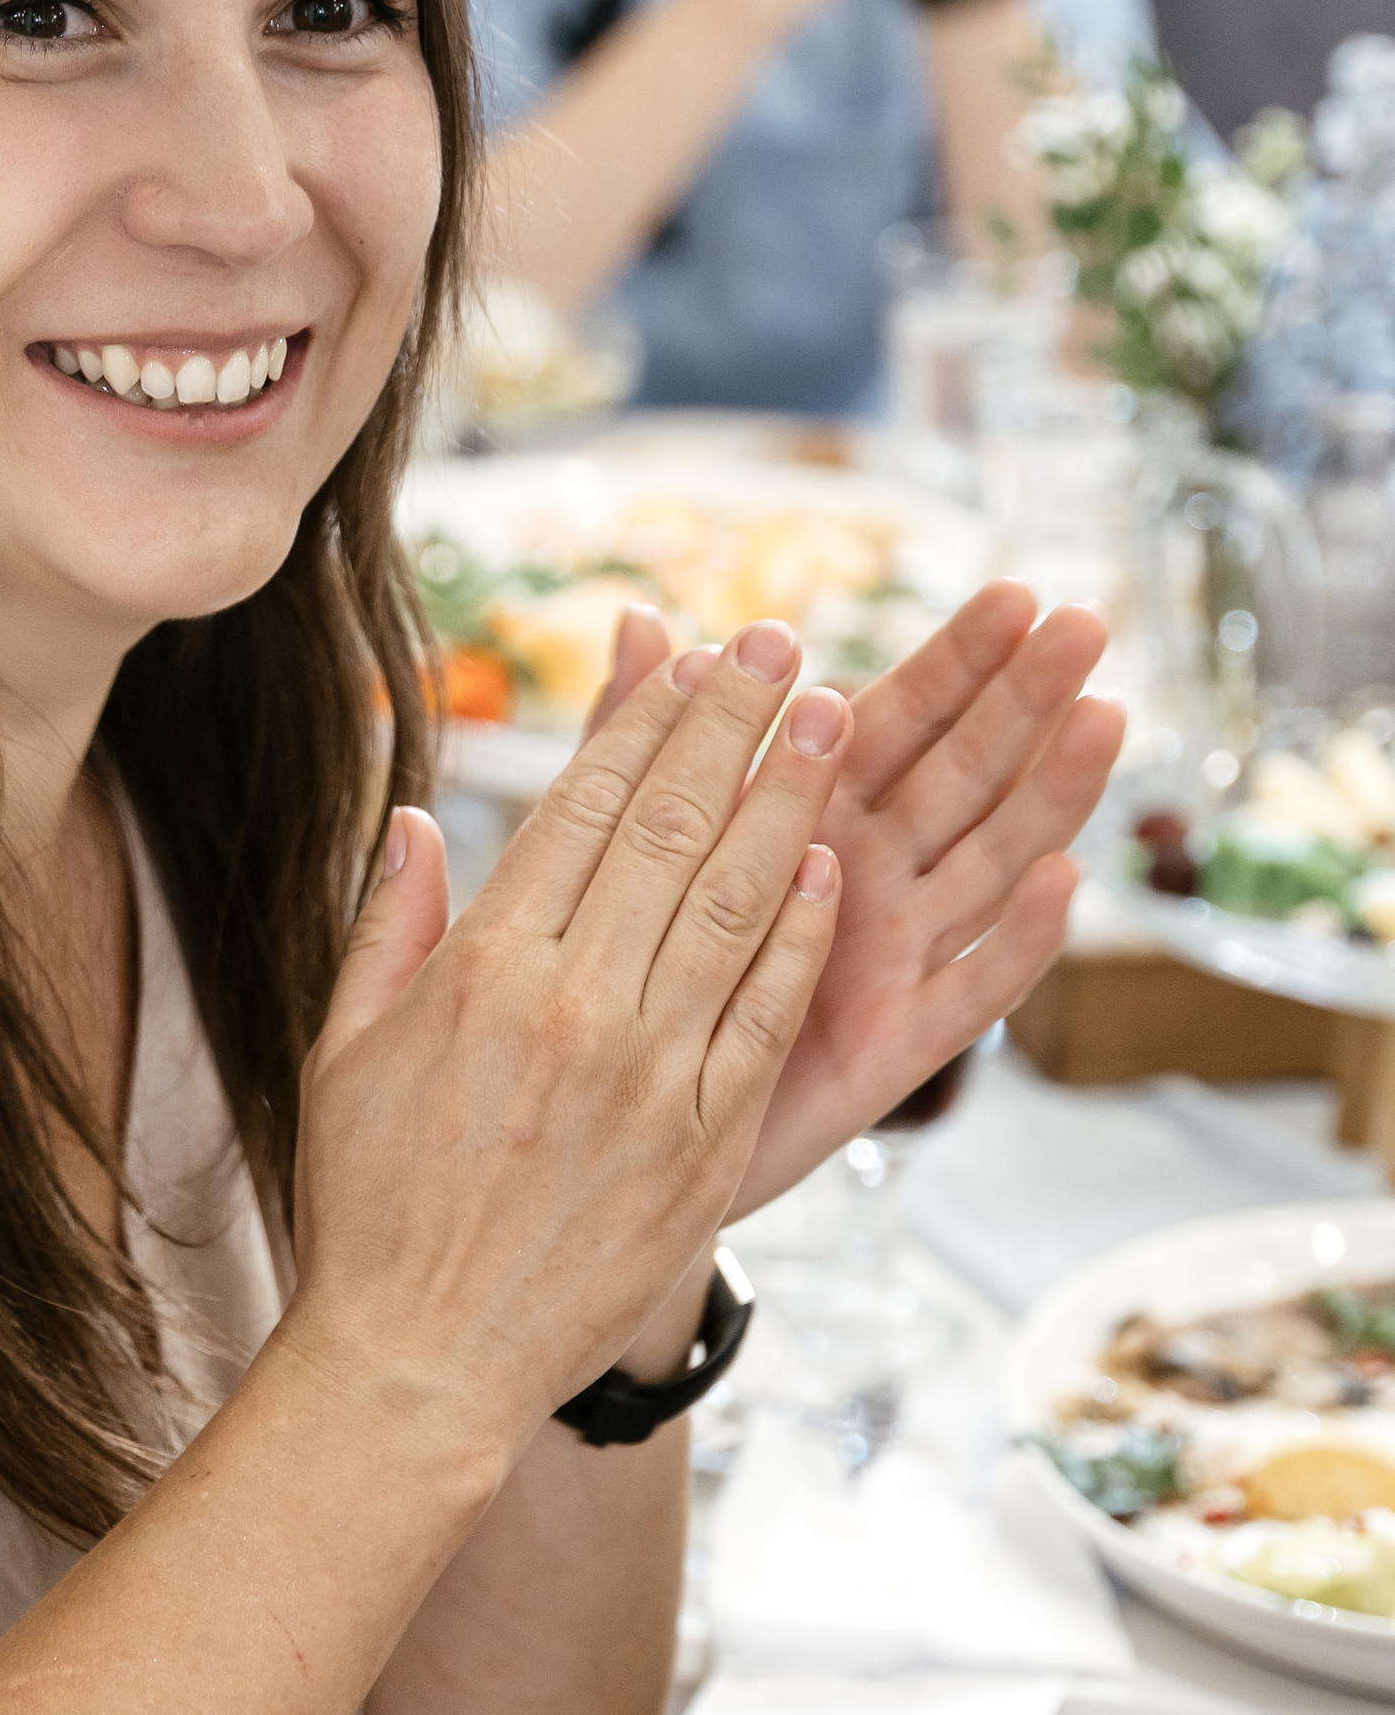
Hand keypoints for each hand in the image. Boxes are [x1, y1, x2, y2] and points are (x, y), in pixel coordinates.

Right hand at [290, 620, 849, 1463]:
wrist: (422, 1362)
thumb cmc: (370, 1208)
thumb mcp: (342, 1049)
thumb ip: (388, 925)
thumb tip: (419, 816)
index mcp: (482, 973)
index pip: (581, 811)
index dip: (642, 723)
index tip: (688, 657)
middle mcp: (572, 1009)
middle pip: (669, 833)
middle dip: (732, 727)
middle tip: (782, 648)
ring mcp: (645, 1079)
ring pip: (733, 906)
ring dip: (789, 802)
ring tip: (829, 719)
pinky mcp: (700, 1146)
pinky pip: (763, 1017)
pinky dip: (800, 937)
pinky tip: (830, 868)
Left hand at [583, 586, 1119, 1216]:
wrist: (613, 1122)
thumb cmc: (631, 974)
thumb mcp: (628, 847)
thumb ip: (641, 740)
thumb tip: (637, 621)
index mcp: (812, 816)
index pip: (896, 720)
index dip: (955, 661)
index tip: (1014, 593)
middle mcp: (868, 878)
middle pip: (964, 775)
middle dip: (1024, 701)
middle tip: (1086, 625)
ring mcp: (893, 958)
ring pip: (988, 864)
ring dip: (1047, 795)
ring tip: (1101, 718)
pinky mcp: (897, 1045)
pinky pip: (969, 990)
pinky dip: (1018, 941)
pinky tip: (1061, 881)